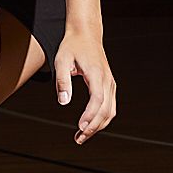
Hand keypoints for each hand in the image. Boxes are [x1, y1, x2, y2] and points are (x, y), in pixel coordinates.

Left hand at [52, 30, 115, 144]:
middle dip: (93, 127)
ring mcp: (110, 83)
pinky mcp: (109, 85)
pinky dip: (101, 118)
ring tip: (82, 136)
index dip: (90, 115)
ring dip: (98, 126)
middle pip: (106, 109)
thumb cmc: (72, 46)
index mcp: (96, 73)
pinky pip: (110, 106)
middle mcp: (107, 80)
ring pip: (110, 110)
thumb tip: (63, 102)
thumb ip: (62, 81)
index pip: (97, 99)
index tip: (80, 127)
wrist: (86, 34)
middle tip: (78, 138)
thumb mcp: (61, 61)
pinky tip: (89, 125)